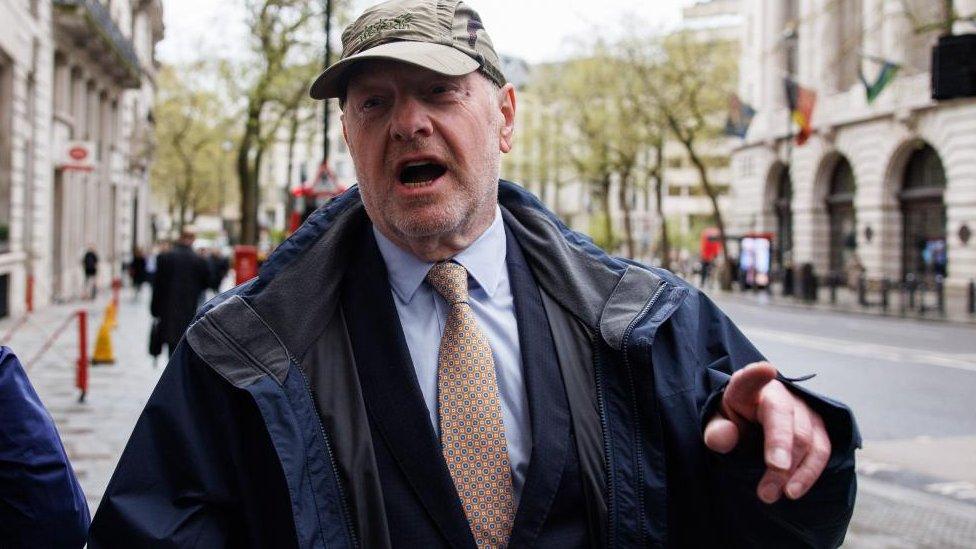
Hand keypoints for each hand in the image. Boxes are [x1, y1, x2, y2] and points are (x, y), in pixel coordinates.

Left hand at [703, 362, 830, 503]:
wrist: (753, 427)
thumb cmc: (734, 423)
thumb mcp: (719, 426)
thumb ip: (717, 432)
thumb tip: (725, 436)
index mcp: (748, 389)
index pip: (750, 379)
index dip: (756, 375)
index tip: (765, 369)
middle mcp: (780, 394)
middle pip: (785, 422)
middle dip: (779, 460)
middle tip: (766, 492)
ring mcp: (804, 409)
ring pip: (808, 439)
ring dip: (796, 472)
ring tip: (778, 495)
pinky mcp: (819, 426)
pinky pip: (823, 450)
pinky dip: (810, 473)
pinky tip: (794, 491)